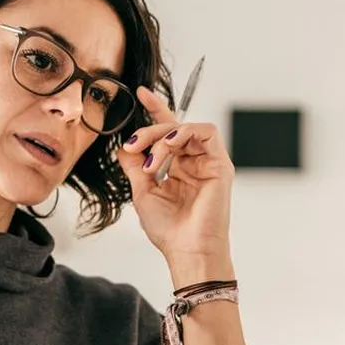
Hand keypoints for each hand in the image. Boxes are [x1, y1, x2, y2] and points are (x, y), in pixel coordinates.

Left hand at [117, 86, 235, 272]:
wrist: (187, 251)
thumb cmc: (169, 230)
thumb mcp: (142, 192)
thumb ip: (135, 166)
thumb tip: (123, 146)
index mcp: (177, 169)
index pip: (167, 133)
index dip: (156, 110)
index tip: (140, 94)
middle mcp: (194, 163)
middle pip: (172, 128)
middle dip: (148, 131)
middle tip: (132, 145)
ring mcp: (208, 163)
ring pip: (186, 128)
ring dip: (163, 136)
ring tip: (150, 158)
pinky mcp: (220, 164)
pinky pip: (205, 132)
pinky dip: (182, 133)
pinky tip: (166, 148)